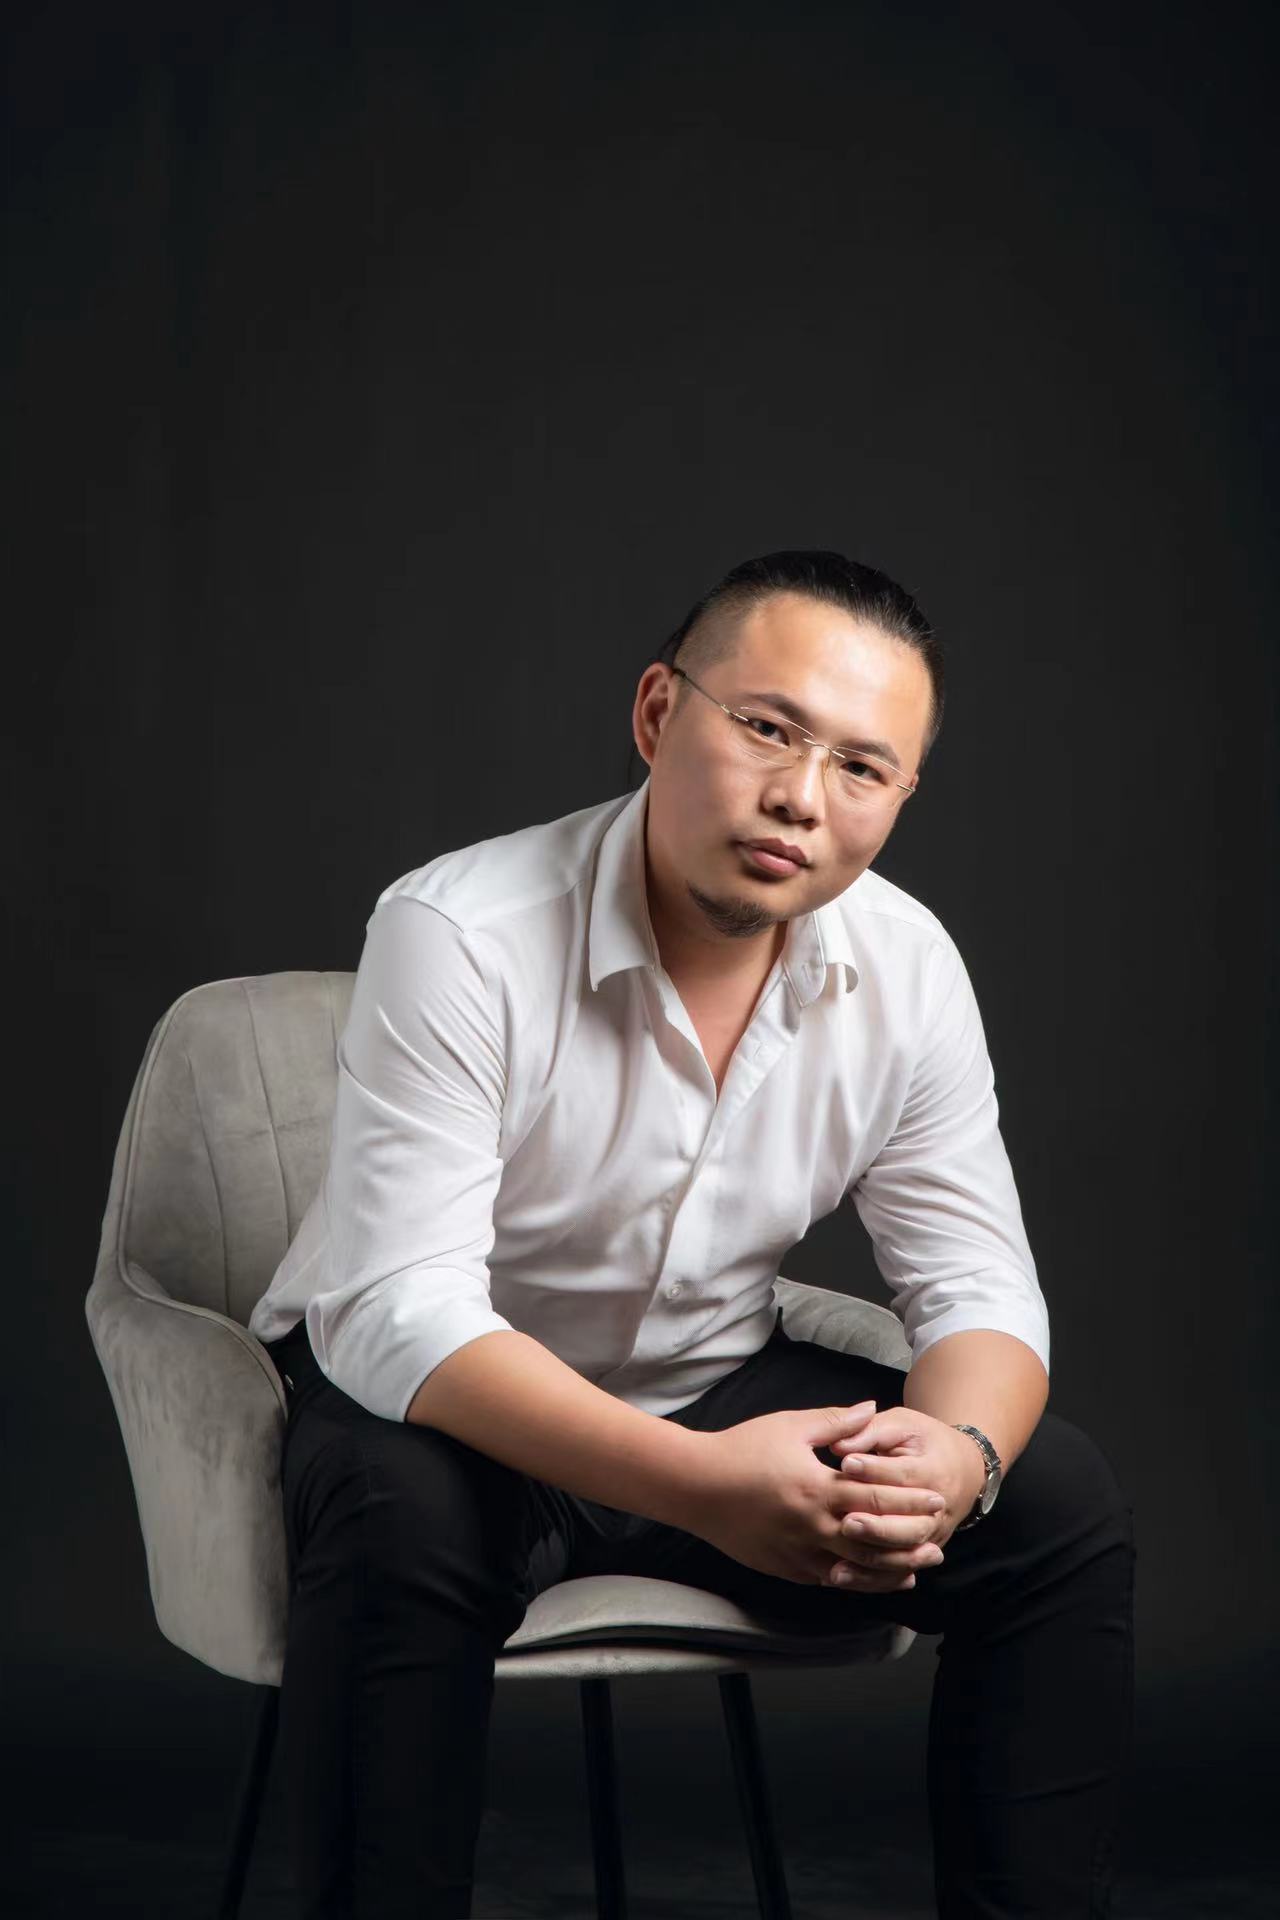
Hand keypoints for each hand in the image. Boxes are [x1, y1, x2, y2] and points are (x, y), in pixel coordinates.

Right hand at [694, 1401, 950, 1593]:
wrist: (695, 1486)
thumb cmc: (741, 1449)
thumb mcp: (789, 1426)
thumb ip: (836, 1422)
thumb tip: (872, 1409)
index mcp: (817, 1489)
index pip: (876, 1499)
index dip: (910, 1501)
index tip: (935, 1499)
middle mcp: (812, 1527)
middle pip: (873, 1542)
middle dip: (909, 1543)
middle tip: (937, 1542)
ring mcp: (797, 1552)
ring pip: (854, 1571)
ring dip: (888, 1571)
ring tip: (915, 1569)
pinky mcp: (784, 1567)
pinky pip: (827, 1578)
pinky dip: (855, 1581)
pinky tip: (870, 1579)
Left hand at [825, 1407, 987, 1586]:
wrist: (963, 1469)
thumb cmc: (924, 1441)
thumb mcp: (903, 1425)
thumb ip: (871, 1431)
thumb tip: (837, 1444)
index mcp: (936, 1471)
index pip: (905, 1475)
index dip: (875, 1470)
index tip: (845, 1464)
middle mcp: (939, 1510)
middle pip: (911, 1526)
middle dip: (878, 1526)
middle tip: (845, 1521)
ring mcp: (933, 1536)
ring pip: (905, 1554)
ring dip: (874, 1558)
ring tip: (839, 1558)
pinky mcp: (921, 1553)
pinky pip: (897, 1571)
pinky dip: (871, 1579)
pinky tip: (841, 1576)